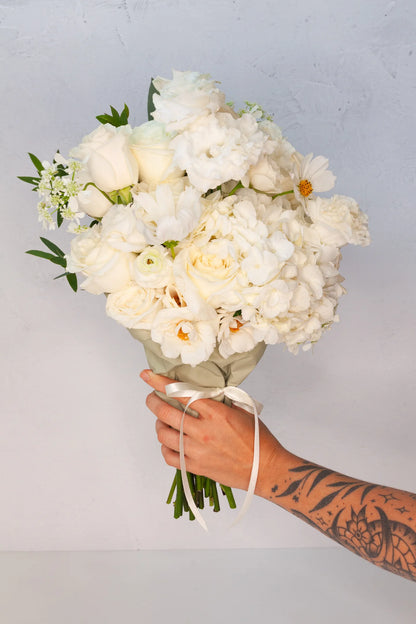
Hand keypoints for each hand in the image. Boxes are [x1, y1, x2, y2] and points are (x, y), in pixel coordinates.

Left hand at [140, 369, 286, 494]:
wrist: (264, 468)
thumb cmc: (257, 439)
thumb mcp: (242, 410)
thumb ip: (220, 401)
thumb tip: (204, 394)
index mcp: (215, 413)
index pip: (180, 393)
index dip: (159, 382)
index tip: (147, 376)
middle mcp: (203, 431)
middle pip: (165, 413)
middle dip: (153, 402)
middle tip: (152, 398)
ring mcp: (197, 450)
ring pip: (163, 434)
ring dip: (159, 425)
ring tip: (162, 422)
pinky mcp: (196, 467)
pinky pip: (169, 456)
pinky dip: (164, 448)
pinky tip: (169, 443)